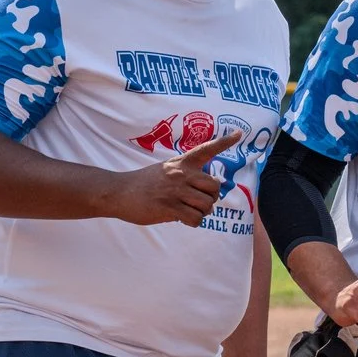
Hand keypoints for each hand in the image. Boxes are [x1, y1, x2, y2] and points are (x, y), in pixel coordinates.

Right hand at [107, 129, 239, 227]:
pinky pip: (196, 219)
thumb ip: (186, 175)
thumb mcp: (165, 170)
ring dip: (201, 212)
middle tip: (198, 201)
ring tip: (187, 210)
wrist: (119, 192)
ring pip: (207, 206)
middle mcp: (180, 174)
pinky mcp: (169, 207)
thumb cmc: (145, 183)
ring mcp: (175, 190)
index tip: (239, 134)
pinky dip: (193, 222)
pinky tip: (181, 218)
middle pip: (215, 187)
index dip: (223, 142)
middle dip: (211, 198)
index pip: (205, 149)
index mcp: (181, 163)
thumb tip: (207, 191)